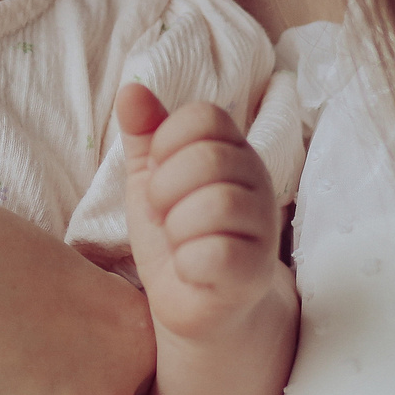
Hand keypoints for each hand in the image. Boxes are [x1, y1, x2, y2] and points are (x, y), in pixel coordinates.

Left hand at [117, 83, 281, 341]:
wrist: (195, 305)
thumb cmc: (177, 235)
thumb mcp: (152, 177)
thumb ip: (145, 134)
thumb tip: (132, 89)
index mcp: (233, 152)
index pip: (205, 115)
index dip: (167, 141)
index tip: (158, 174)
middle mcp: (257, 184)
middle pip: (208, 157)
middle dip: (165, 189)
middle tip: (164, 214)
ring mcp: (262, 229)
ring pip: (215, 205)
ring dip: (176, 228)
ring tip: (178, 242)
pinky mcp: (254, 274)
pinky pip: (216, 253)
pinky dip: (187, 263)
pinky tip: (189, 269)